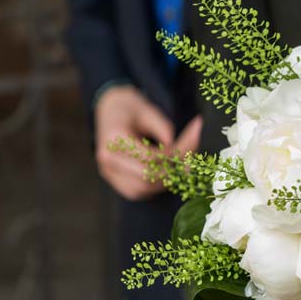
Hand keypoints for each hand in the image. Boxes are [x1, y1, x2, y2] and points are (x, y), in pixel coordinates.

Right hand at [94, 85, 201, 199]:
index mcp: (114, 139)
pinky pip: (138, 191)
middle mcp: (108, 159)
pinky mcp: (114, 180)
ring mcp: (109, 172)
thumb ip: (162, 127)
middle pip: (147, 177)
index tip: (192, 139)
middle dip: (174, 170)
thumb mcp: (147, 109)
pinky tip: (169, 172)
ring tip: (182, 165)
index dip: (175, 153)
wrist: (109, 110)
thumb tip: (176, 148)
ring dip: (166, 180)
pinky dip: (156, 185)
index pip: (150, 157)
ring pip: (143, 189)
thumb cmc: (129, 108)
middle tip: (192, 158)